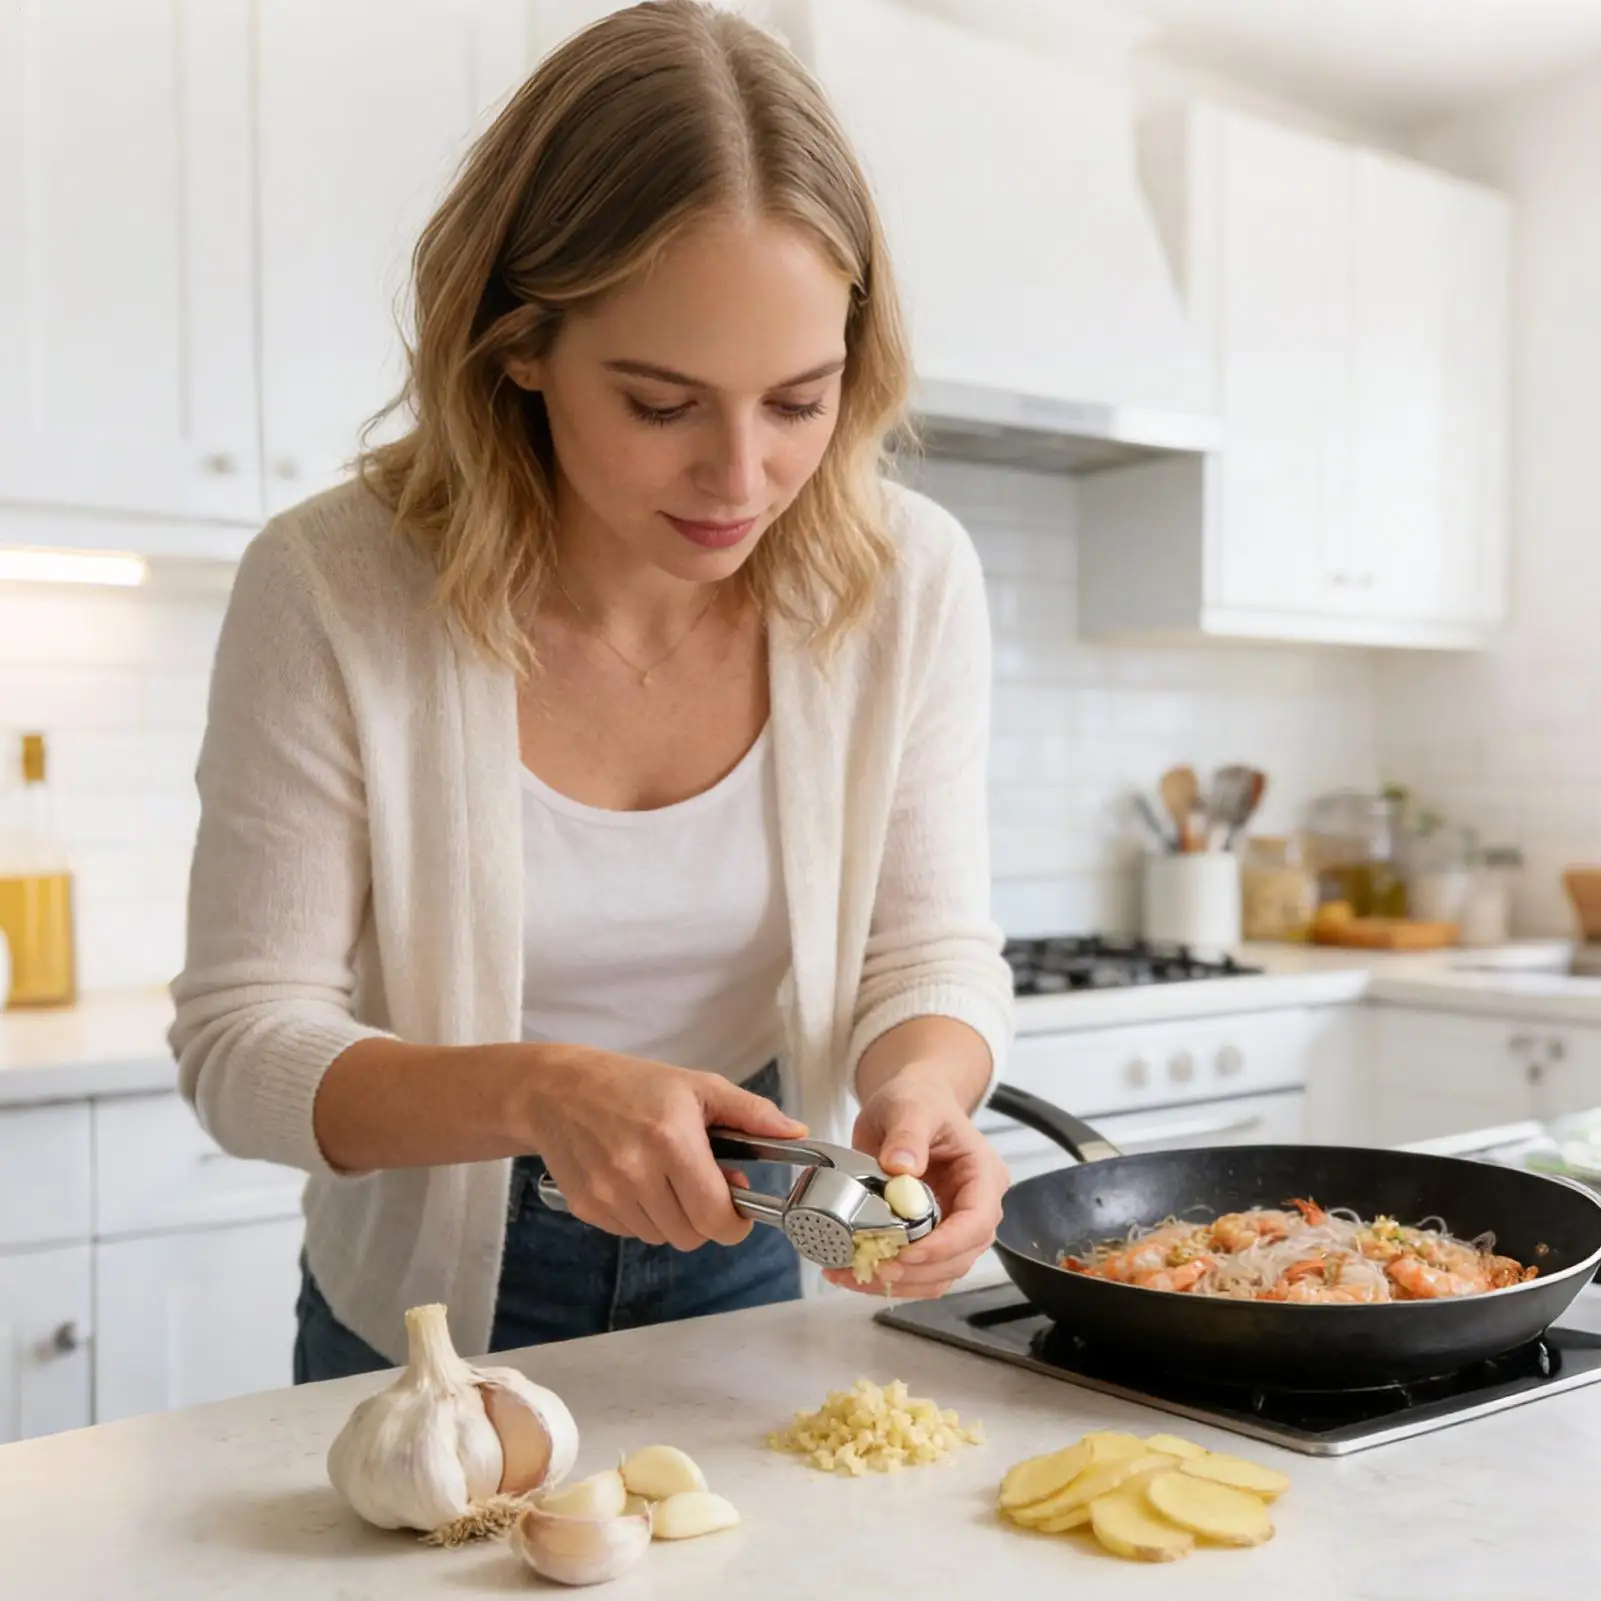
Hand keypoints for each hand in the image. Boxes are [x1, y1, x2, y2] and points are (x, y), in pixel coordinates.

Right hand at [523, 1048, 806, 1251]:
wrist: (557, 1090)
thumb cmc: (632, 1085)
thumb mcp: (698, 1086)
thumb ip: (751, 1113)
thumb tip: (797, 1133)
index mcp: (671, 1140)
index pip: (714, 1216)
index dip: (735, 1223)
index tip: (739, 1209)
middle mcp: (636, 1172)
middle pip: (691, 1235)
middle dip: (705, 1217)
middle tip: (701, 1184)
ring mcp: (607, 1194)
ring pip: (661, 1237)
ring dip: (673, 1217)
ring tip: (666, 1177)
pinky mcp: (586, 1207)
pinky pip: (631, 1233)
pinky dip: (642, 1216)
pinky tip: (637, 1181)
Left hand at [825, 1061, 1009, 1298]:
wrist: (911, 1102)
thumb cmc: (919, 1099)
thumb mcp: (910, 1105)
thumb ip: (908, 1132)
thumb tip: (902, 1165)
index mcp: (983, 1174)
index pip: (977, 1221)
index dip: (946, 1245)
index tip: (908, 1252)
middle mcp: (976, 1206)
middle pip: (960, 1256)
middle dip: (917, 1270)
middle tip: (872, 1265)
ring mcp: (955, 1225)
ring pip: (940, 1273)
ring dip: (900, 1282)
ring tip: (854, 1273)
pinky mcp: (931, 1236)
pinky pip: (919, 1271)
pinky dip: (890, 1278)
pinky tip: (856, 1272)